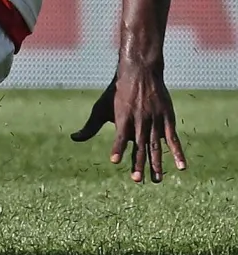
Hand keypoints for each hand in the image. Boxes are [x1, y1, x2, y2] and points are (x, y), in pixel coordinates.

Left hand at [71, 63, 186, 182]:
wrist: (139, 74)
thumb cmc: (116, 94)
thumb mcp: (101, 108)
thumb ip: (90, 127)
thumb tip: (74, 138)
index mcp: (123, 118)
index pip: (119, 136)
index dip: (117, 147)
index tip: (114, 160)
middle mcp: (139, 120)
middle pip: (139, 146)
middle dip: (138, 163)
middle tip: (137, 180)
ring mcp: (154, 120)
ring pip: (155, 145)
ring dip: (156, 164)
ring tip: (156, 180)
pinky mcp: (167, 119)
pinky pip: (173, 139)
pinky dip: (177, 153)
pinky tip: (181, 167)